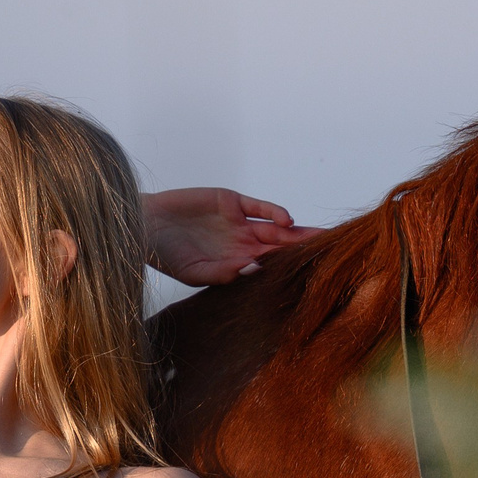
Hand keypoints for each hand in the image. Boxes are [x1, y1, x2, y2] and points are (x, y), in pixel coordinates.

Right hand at [140, 188, 322, 285]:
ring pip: (276, 227)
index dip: (292, 270)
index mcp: (237, 263)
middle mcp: (243, 243)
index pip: (272, 267)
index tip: (316, 276)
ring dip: (298, 233)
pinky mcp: (231, 201)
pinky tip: (287, 221)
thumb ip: (225, 273)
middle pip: (282, 247)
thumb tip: (256, 269)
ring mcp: (239, 222)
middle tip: (334, 254)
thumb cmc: (165, 255)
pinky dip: (274, 213)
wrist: (144, 227)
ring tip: (321, 238)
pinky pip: (259, 208)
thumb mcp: (194, 273)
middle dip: (305, 250)